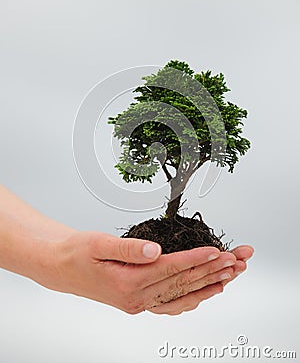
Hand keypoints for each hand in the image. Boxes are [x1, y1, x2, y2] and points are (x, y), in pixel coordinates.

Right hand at [49, 231, 251, 314]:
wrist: (61, 267)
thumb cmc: (77, 252)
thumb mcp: (97, 244)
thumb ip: (127, 248)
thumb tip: (155, 250)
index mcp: (127, 283)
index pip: (170, 269)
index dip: (196, 259)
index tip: (218, 251)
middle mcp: (136, 298)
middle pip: (182, 282)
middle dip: (212, 270)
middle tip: (236, 261)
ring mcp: (138, 303)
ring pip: (181, 295)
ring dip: (208, 284)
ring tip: (231, 275)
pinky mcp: (138, 302)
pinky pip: (171, 304)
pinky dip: (192, 298)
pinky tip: (206, 292)